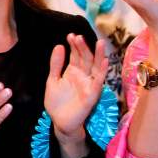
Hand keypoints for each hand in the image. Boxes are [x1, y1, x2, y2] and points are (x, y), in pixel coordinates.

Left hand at [45, 34, 107, 157]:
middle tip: (78, 37)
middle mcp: (83, 76)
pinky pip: (99, 81)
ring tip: (99, 43)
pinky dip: (102, 71)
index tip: (70, 36)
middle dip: (83, 47)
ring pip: (96, 67)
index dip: (74, 46)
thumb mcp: (53, 80)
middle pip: (86, 58)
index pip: (76, 55)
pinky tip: (104, 61)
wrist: (60, 121)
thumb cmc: (57, 102)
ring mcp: (89, 84)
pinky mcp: (93, 94)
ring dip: (98, 55)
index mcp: (73, 72)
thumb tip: (58, 46)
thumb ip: (56, 64)